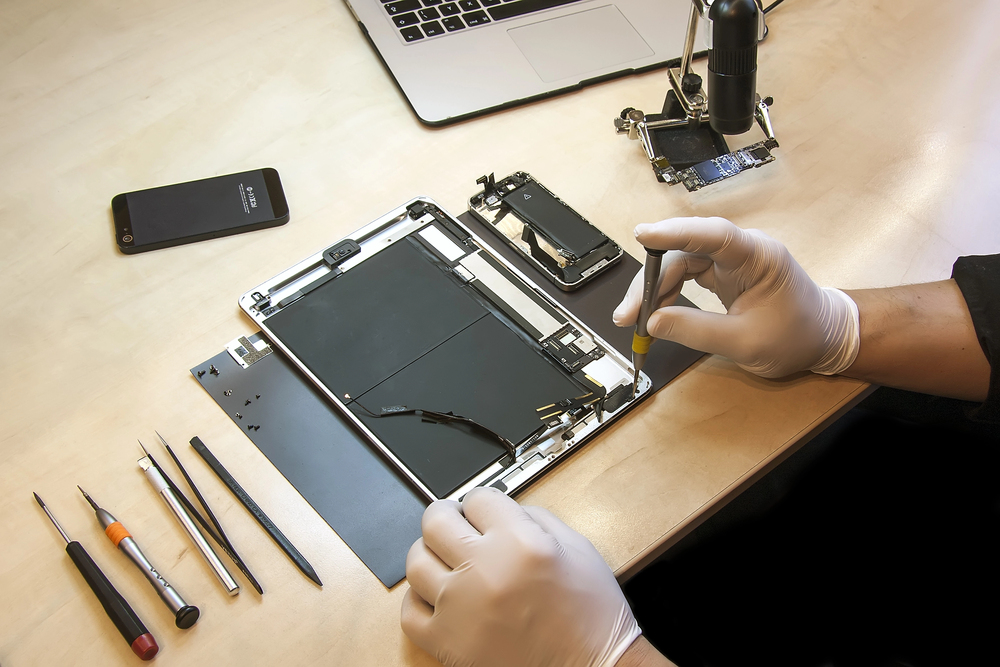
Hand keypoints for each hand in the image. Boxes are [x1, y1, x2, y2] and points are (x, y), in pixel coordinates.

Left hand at [400, 487, 640, 666]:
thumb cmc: (591, 615)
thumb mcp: (577, 548)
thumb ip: (535, 518)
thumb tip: (500, 509)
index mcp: (519, 544)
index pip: (477, 499)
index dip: (482, 502)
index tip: (483, 510)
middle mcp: (485, 571)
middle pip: (436, 522)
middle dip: (446, 515)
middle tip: (454, 521)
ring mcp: (461, 608)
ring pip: (416, 562)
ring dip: (429, 552)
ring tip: (446, 558)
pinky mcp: (448, 644)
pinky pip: (410, 612)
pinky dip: (419, 598)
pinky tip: (438, 595)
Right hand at [613, 217, 858, 377]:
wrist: (823, 338)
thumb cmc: (797, 337)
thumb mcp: (744, 343)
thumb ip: (696, 331)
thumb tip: (653, 322)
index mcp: (758, 258)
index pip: (712, 234)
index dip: (674, 232)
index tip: (642, 235)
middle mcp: (742, 251)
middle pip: (684, 251)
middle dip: (651, 281)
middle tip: (628, 315)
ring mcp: (731, 260)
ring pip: (680, 262)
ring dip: (654, 289)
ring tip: (635, 320)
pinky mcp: (724, 272)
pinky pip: (686, 273)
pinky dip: (667, 292)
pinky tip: (654, 312)